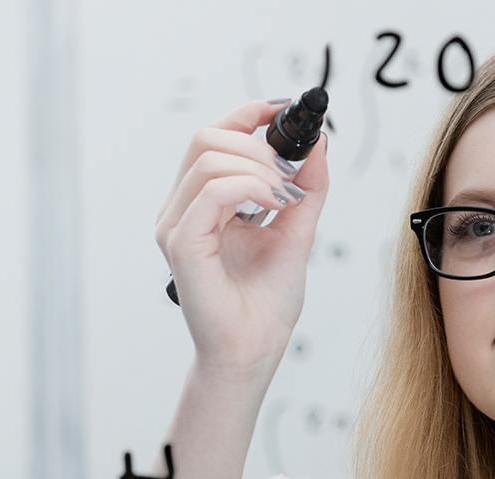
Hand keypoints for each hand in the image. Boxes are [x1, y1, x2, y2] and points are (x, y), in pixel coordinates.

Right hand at [155, 99, 330, 375]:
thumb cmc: (265, 303)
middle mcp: (180, 211)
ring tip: (287, 196)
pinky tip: (275, 203)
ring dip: (259, 167)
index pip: (212, 138)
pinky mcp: (182, 245)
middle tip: (291, 175)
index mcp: (200, 204)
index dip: (247, 114)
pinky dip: (251, 187)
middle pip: (205, 138)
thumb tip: (319, 144)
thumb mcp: (296, 230)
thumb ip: (306, 187)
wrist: (254, 352)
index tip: (285, 110)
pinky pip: (212, 191)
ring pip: (209, 158)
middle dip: (257, 144)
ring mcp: (175, 227)